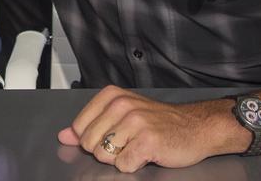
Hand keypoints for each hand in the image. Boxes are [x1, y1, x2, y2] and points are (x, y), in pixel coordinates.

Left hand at [57, 85, 243, 172]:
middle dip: (106, 150)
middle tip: (127, 143)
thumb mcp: (121, 115)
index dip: (92, 138)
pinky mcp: (147, 141)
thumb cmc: (159, 122)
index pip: (79, 127)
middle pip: (89, 143)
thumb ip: (90, 125)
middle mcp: (121, 105)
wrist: (196, 127)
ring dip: (120, 158)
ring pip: (104, 155)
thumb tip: (64, 136)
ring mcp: (135, 122)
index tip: (112, 135)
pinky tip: (146, 154)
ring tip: (137, 147)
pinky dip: (133, 165)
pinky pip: (123, 165)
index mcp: (111, 96)